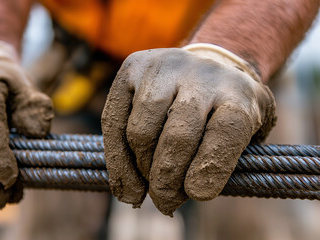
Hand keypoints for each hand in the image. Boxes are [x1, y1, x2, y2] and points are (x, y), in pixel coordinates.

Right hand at [101, 45, 275, 215]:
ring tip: (145, 189)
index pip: (226, 133)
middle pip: (178, 135)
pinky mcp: (132, 68)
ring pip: (141, 131)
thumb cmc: (226, 110)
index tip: (196, 194)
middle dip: (166, 179)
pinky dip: (115, 158)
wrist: (208, 65)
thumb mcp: (248, 131)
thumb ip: (226, 161)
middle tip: (164, 202)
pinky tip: (124, 182)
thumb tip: (191, 191)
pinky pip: (113, 120)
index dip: (209, 168)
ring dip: (140, 169)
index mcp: (239, 94)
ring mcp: (163, 68)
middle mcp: (201, 75)